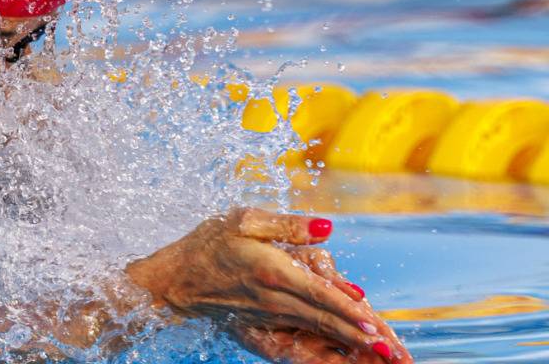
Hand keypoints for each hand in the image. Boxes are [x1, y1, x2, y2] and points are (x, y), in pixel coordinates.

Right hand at [126, 208, 411, 363]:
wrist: (176, 279)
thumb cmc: (209, 243)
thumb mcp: (244, 220)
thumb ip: (288, 225)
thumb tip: (328, 228)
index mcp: (270, 269)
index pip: (319, 292)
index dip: (349, 309)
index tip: (375, 324)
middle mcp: (272, 298)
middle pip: (325, 320)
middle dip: (361, 336)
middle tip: (393, 352)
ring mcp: (267, 316)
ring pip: (316, 332)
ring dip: (349, 345)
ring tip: (379, 354)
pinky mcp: (262, 327)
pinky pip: (299, 341)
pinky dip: (324, 351)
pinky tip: (341, 356)